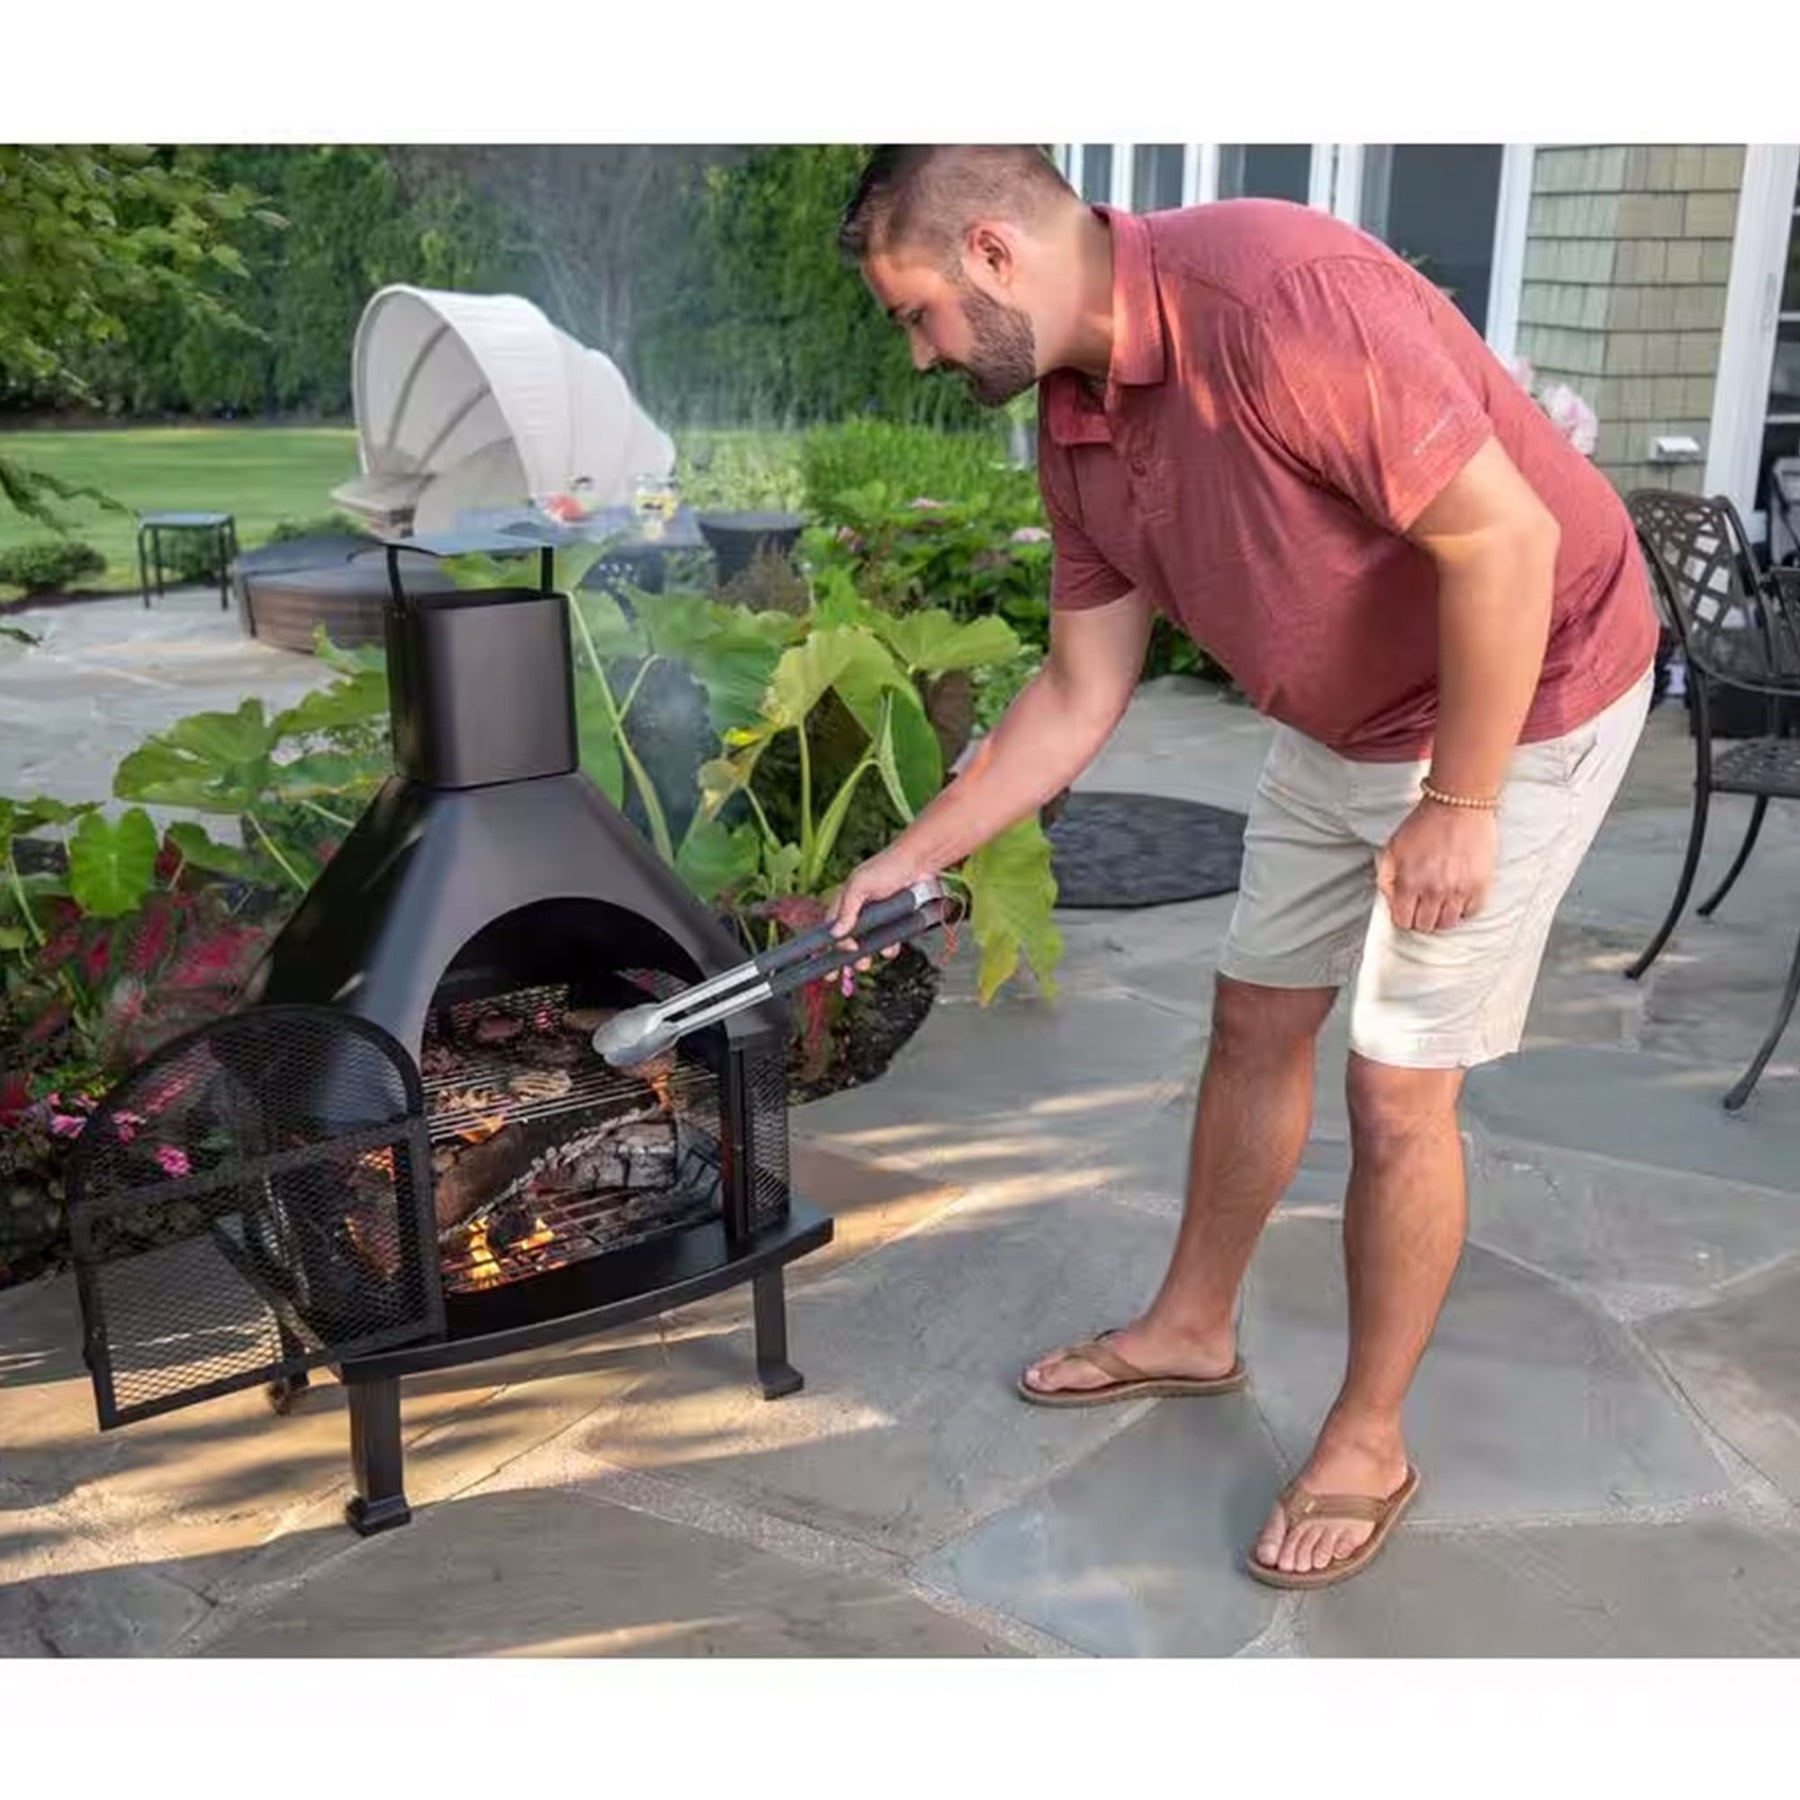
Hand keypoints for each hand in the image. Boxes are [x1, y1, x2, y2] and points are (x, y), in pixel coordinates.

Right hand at [830, 845, 938, 968]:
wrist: (919, 864)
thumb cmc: (887, 867)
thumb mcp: (860, 886)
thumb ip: (847, 910)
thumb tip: (836, 933)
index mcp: (845, 902)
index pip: (829, 928)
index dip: (824, 946)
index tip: (821, 962)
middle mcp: (859, 911)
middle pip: (847, 940)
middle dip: (845, 957)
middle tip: (846, 970)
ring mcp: (877, 918)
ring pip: (867, 943)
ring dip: (866, 955)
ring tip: (866, 963)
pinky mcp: (894, 922)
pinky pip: (888, 940)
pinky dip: (888, 947)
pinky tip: (890, 948)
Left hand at [1375, 801, 1496, 932]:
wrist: (1457, 805)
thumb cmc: (1425, 824)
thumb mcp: (1392, 848)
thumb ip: (1387, 878)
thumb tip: (1390, 901)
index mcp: (1409, 882)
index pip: (1403, 921)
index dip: (1403, 916)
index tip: (1407, 910)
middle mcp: (1433, 890)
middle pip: (1425, 925)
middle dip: (1422, 917)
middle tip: (1424, 904)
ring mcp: (1458, 890)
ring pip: (1448, 923)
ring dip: (1442, 915)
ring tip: (1441, 900)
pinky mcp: (1480, 885)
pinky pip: (1471, 912)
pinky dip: (1463, 908)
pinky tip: (1458, 895)